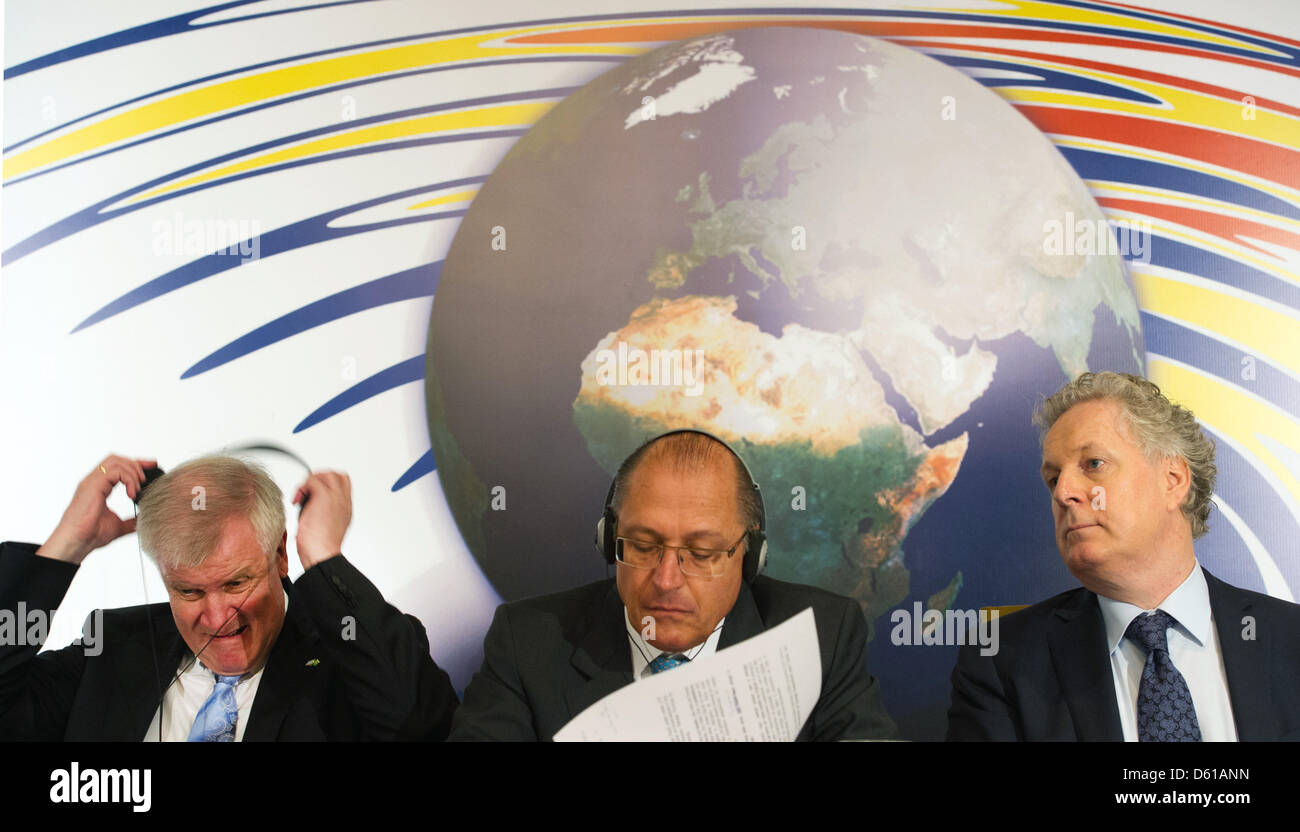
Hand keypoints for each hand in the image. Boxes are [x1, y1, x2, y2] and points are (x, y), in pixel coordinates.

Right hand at [37, 455, 156, 563]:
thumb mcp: (118, 525)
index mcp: (98, 487)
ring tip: (138, 490)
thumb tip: (145, 519)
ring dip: (133, 472)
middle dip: (136, 464)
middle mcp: (93, 481)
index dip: (135, 464)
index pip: (117, 467)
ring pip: (116, 462)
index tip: (151, 466)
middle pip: (116, 459)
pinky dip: (129, 479)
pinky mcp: (93, 485)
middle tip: (146, 478)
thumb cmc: (90, 535)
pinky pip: (115, 472)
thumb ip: (131, 520)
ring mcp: (92, 482)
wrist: (77, 542)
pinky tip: (132, 494)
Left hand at [293, 470, 351, 568]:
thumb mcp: (326, 528)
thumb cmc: (321, 548)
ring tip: (302, 496)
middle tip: (307, 492)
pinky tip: (297, 500)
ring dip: (310, 481)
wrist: (322, 555)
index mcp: (346, 508)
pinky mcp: (324, 497)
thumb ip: (324, 514)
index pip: (343, 484)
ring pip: (326, 474)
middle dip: (319, 479)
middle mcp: (343, 501)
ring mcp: (336, 497)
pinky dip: (301, 487)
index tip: (314, 493)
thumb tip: (309, 509)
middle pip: (336, 475)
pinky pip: (312, 480)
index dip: (327, 483)